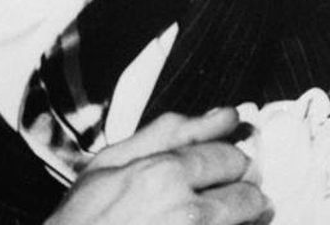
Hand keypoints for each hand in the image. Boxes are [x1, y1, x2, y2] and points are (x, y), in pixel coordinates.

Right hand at [45, 108, 270, 224]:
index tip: (224, 168)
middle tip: (224, 197)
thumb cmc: (81, 220)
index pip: (231, 157)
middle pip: (248, 195)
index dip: (229, 162)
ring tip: (220, 220)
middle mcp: (186, 214)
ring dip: (242, 222)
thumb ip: (172, 132)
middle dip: (241, 192)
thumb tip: (225, 115)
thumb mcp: (111, 162)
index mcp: (165, 174)